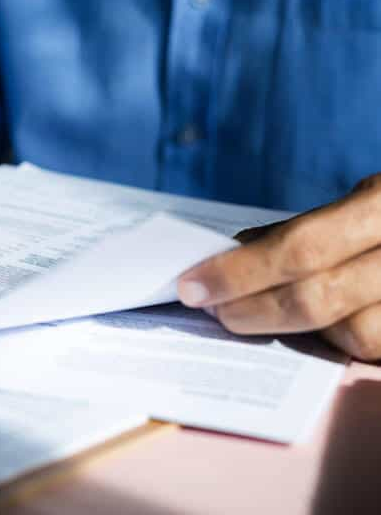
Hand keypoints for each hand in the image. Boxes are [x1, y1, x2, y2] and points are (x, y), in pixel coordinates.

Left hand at [178, 173, 380, 360]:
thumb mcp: (362, 202)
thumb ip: (303, 230)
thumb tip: (229, 255)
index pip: (302, 247)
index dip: (240, 271)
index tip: (192, 284)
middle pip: (318, 298)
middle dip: (251, 308)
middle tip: (211, 307)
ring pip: (353, 335)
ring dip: (298, 329)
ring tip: (260, 312)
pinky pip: (378, 351)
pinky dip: (341, 341)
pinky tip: (319, 326)